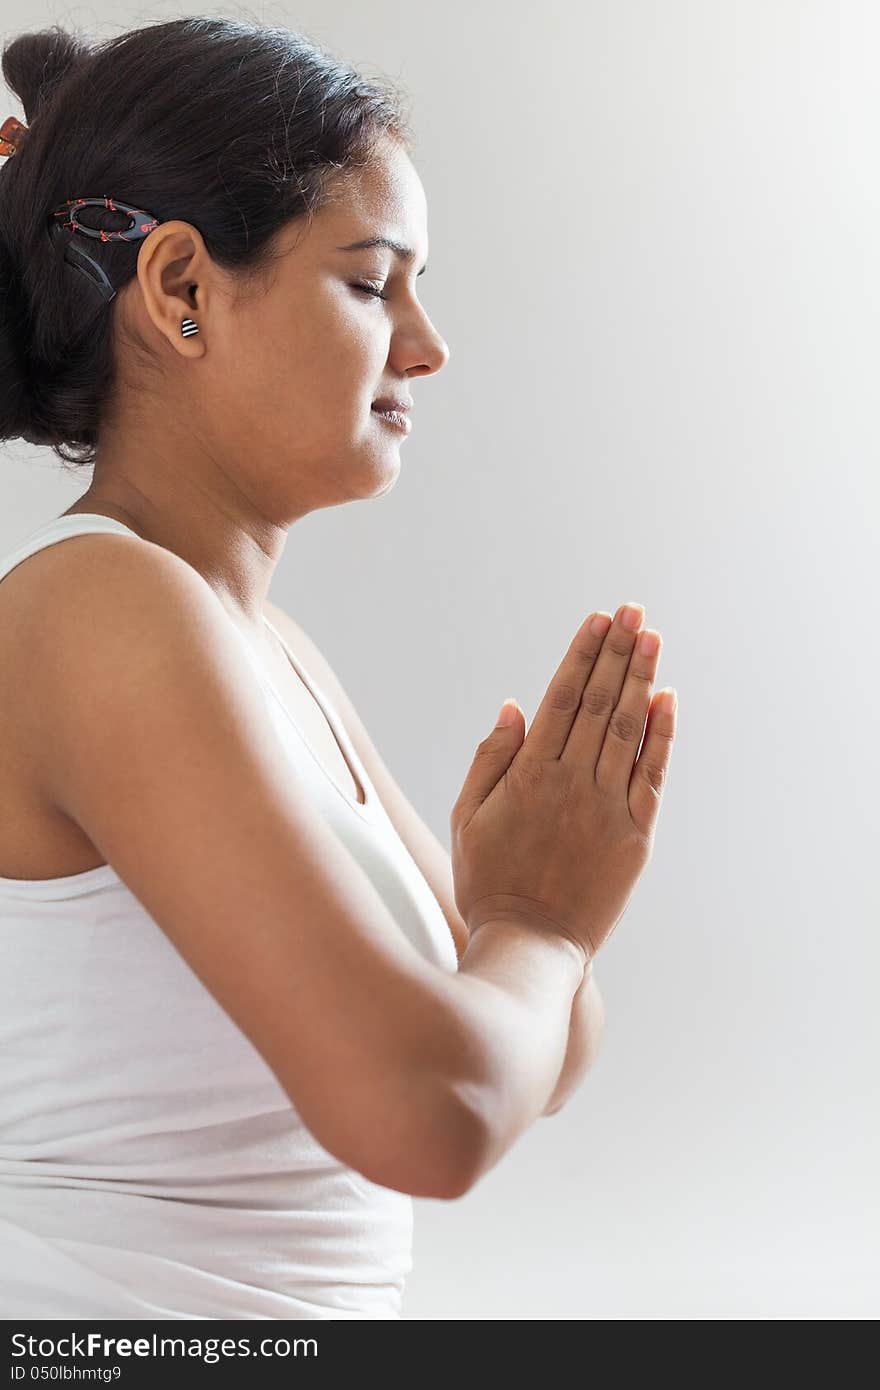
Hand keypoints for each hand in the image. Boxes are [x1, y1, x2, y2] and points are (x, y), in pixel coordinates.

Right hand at [450, 603, 676, 964]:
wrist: (531, 944)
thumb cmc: (489, 880)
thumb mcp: (469, 818)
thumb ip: (490, 759)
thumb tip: (516, 706)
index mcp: (528, 775)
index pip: (561, 699)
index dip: (582, 655)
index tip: (598, 620)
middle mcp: (571, 783)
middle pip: (598, 703)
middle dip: (617, 652)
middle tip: (633, 610)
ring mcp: (607, 808)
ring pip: (628, 729)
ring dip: (642, 679)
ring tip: (652, 637)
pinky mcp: (635, 835)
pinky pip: (652, 774)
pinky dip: (661, 734)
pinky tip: (667, 699)